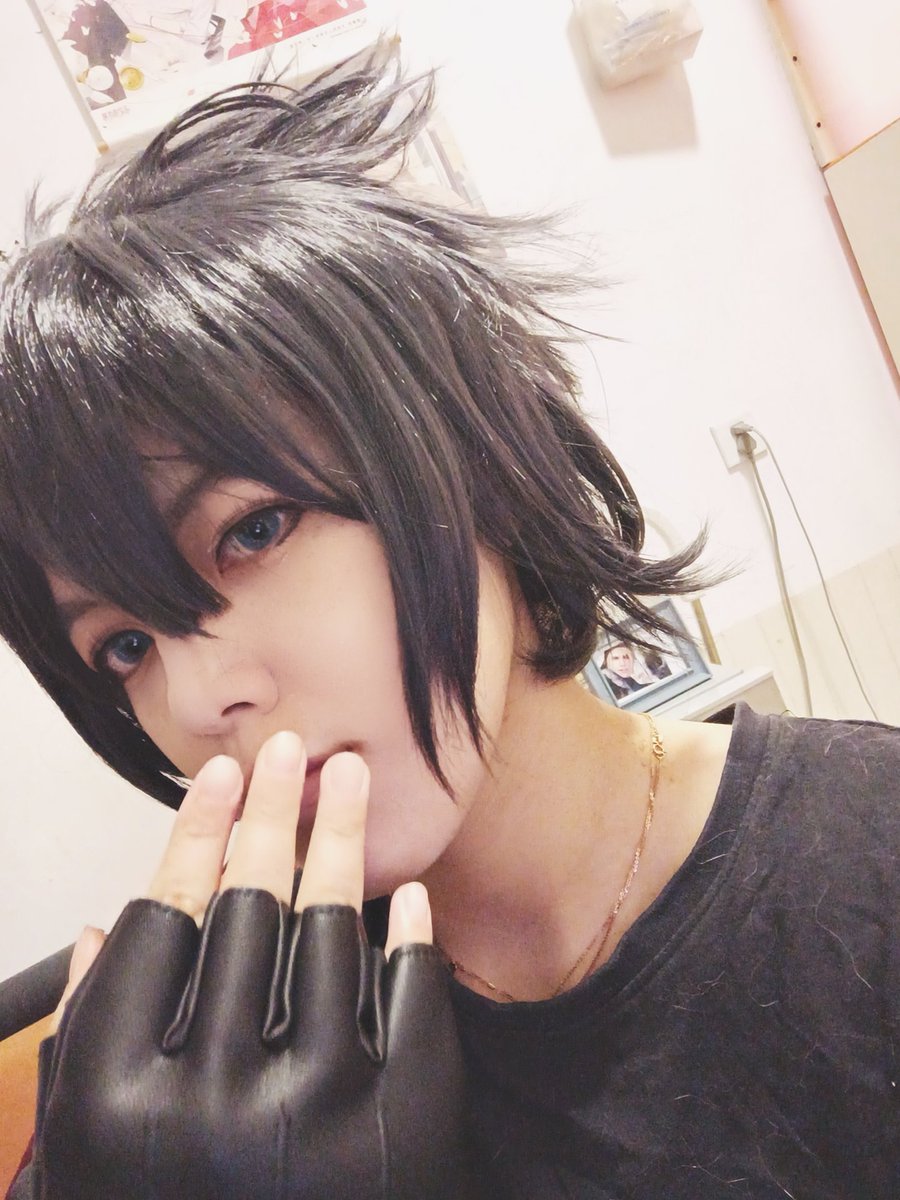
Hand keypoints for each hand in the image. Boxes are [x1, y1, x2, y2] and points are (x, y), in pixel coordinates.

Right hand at [35, 734, 480, 1198]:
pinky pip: (409, 1000)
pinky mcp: (401, 1130)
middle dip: (265, 811)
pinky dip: (409, 940)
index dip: (190, 836)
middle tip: (281, 750)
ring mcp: (319, 1113)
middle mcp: (216, 1102)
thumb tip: (104, 936)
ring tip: (347, 781)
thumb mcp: (82, 1168)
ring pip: (329, 931)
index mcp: (121, 1106)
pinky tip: (405, 895)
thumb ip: (83, 1049)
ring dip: (340, 840)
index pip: (161, 923)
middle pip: (244, 907)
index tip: (215, 780)